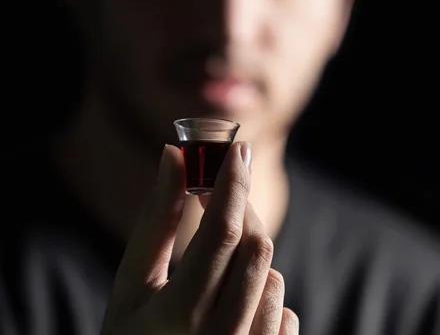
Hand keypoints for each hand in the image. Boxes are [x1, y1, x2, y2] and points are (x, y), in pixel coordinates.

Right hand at [100, 142, 298, 333]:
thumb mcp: (132, 286)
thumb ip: (156, 222)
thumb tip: (174, 156)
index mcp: (177, 314)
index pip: (220, 232)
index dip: (231, 183)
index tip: (237, 148)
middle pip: (256, 247)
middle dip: (241, 214)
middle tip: (223, 202)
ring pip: (272, 276)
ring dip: (249, 263)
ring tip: (214, 279)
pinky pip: (285, 312)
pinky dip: (263, 299)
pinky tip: (232, 313)